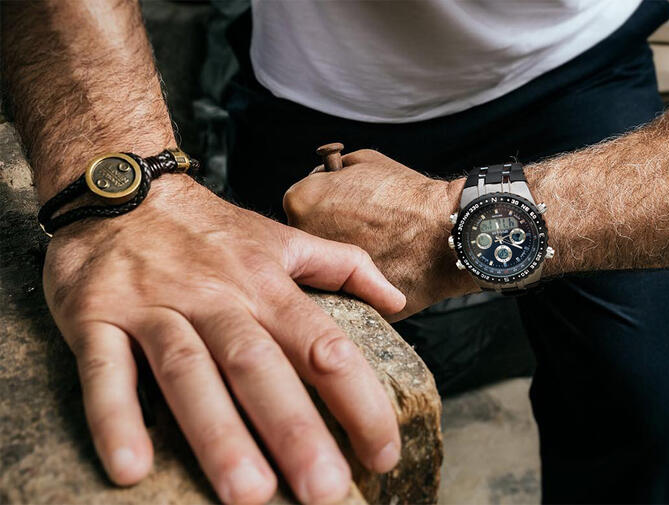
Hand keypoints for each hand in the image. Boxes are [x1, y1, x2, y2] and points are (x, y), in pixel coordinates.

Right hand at [43, 175, 405, 504]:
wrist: (123, 185)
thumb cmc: (209, 227)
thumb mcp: (281, 236)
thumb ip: (343, 264)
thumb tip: (397, 298)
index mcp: (265, 284)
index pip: (323, 345)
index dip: (359, 400)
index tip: (381, 453)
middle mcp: (215, 297)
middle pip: (259, 365)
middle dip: (294, 429)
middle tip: (324, 491)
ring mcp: (155, 308)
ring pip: (190, 372)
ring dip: (217, 433)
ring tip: (247, 493)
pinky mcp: (97, 316)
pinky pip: (105, 369)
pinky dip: (114, 415)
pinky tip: (131, 467)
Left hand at [284, 149, 476, 317]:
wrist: (443, 233)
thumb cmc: (408, 197)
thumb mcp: (364, 161)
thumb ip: (333, 169)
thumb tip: (326, 175)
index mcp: (302, 201)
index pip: (300, 201)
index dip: (326, 201)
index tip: (346, 205)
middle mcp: (303, 237)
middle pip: (306, 234)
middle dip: (328, 230)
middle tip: (362, 227)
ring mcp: (319, 272)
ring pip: (322, 267)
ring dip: (339, 259)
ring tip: (375, 247)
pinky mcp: (343, 299)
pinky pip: (344, 291)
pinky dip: (357, 284)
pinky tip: (380, 267)